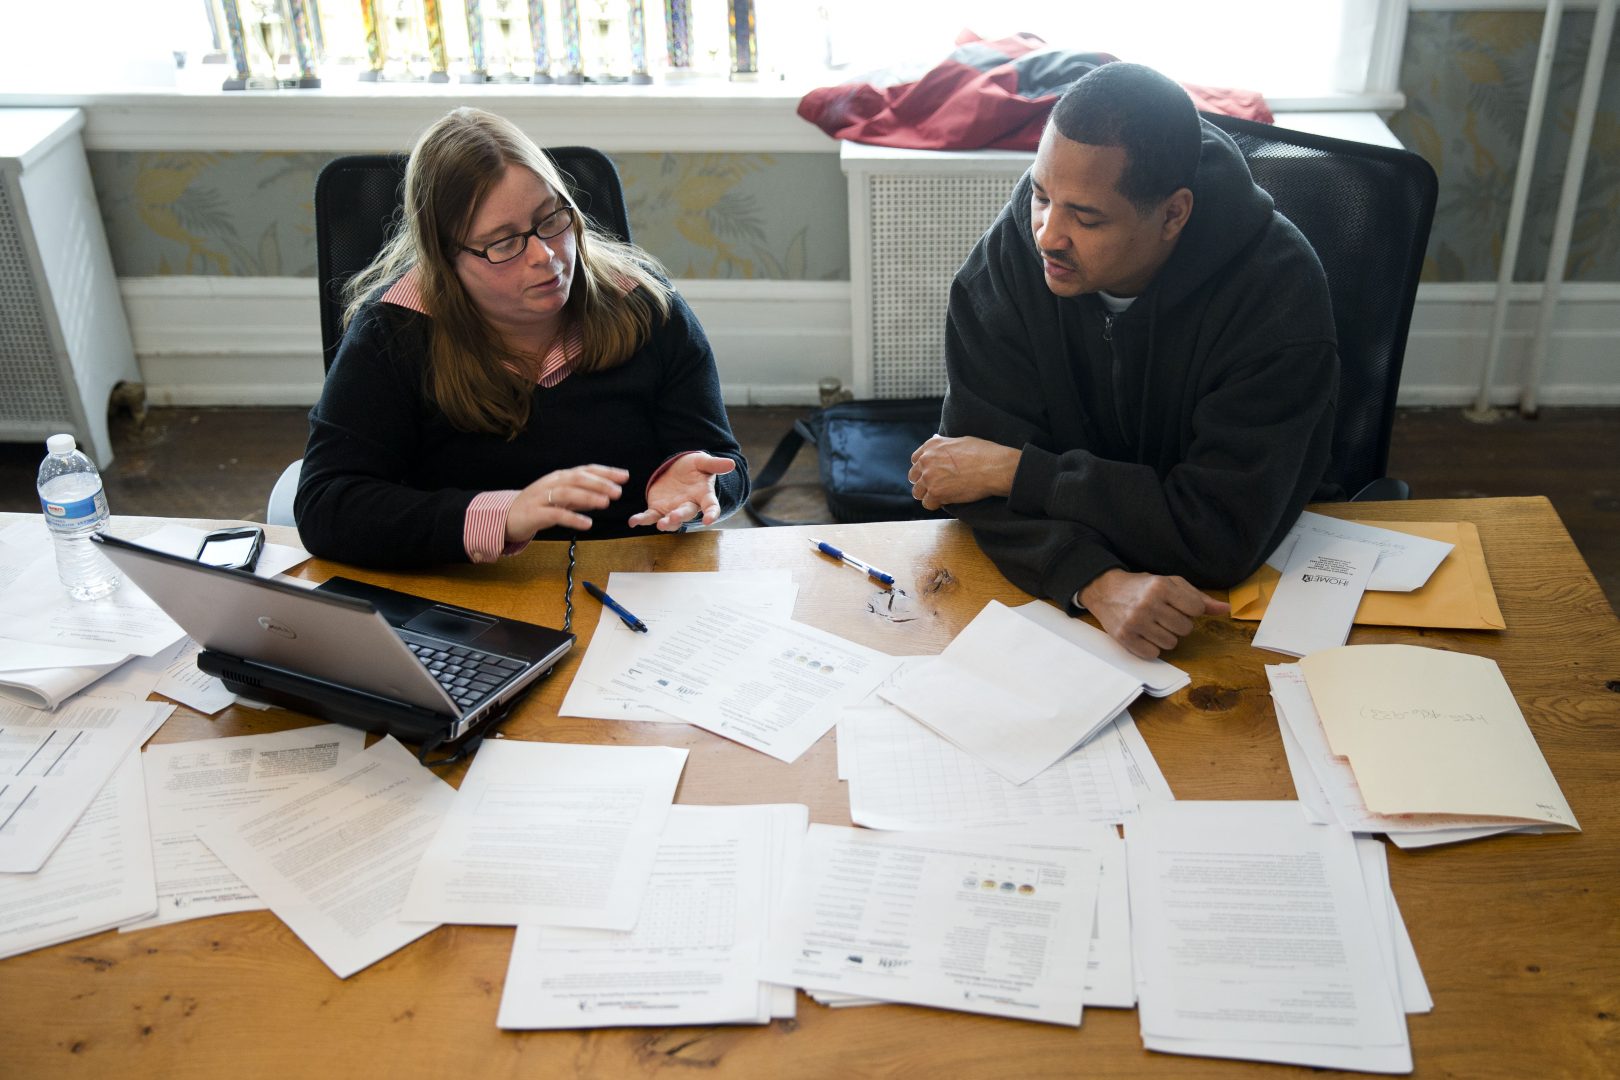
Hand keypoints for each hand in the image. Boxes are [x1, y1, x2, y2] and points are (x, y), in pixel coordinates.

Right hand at [506, 464, 629, 540]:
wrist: (505, 517)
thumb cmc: (536, 506)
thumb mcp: (559, 496)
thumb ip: (579, 494)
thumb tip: (604, 493)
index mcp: (559, 477)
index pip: (586, 470)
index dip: (605, 472)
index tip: (624, 476)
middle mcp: (551, 483)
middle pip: (578, 479)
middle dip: (599, 484)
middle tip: (617, 492)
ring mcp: (542, 497)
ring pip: (567, 493)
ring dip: (588, 497)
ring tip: (606, 503)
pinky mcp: (535, 514)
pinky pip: (556, 515)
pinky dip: (573, 518)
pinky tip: (587, 524)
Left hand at [628, 452, 736, 530]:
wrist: (677, 471)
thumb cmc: (694, 468)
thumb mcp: (703, 462)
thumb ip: (715, 464)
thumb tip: (731, 463)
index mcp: (703, 496)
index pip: (711, 507)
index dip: (711, 514)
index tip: (709, 520)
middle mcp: (689, 506)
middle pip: (686, 514)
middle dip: (680, 517)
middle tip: (673, 518)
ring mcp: (672, 510)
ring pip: (669, 520)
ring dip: (665, 523)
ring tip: (660, 524)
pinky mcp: (657, 509)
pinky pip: (650, 516)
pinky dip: (641, 520)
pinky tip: (633, 522)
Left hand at [908, 435, 1020, 509]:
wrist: (994, 467)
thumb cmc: (983, 453)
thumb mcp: (960, 441)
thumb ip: (944, 445)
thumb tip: (937, 442)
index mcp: (931, 446)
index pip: (916, 460)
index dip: (922, 469)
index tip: (930, 474)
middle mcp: (926, 460)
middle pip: (913, 477)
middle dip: (923, 483)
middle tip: (936, 487)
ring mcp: (929, 477)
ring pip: (917, 492)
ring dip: (927, 495)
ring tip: (941, 496)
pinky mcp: (936, 492)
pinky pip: (928, 503)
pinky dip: (936, 504)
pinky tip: (946, 501)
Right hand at [1079, 569, 1229, 659]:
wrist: (1104, 590)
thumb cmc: (1142, 587)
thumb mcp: (1170, 584)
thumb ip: (1198, 597)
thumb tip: (1225, 609)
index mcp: (1161, 587)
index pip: (1196, 609)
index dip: (1190, 609)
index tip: (1177, 605)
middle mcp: (1148, 604)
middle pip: (1185, 628)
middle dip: (1178, 624)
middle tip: (1163, 615)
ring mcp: (1135, 622)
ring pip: (1171, 644)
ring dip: (1165, 636)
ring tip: (1153, 624)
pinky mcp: (1125, 637)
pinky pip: (1153, 654)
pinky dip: (1151, 647)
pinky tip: (1144, 635)